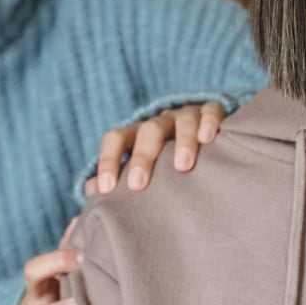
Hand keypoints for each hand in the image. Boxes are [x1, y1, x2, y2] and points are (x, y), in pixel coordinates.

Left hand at [91, 101, 225, 194]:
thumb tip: (92, 192)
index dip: (108, 160)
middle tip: (138, 184)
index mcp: (138, 135)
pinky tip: (208, 139)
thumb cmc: (166, 165)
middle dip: (142, 156)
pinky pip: (211, 112)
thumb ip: (119, 180)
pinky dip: (209, 123)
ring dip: (181, 142)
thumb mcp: (142, 170)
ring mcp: (187, 116)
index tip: (106, 189)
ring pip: (182, 121)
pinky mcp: (213, 113)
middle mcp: (162, 123)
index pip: (116, 139)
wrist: (206, 139)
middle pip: (148, 131)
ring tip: (183, 167)